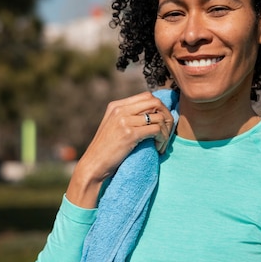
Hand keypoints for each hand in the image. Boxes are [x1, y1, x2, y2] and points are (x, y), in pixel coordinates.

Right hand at [66, 91, 174, 206]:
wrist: (93, 165)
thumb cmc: (106, 150)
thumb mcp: (113, 127)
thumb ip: (127, 117)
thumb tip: (152, 115)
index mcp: (116, 106)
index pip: (147, 96)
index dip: (159, 108)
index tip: (162, 124)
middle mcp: (120, 110)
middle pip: (155, 102)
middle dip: (166, 116)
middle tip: (167, 132)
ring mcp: (124, 121)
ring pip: (158, 117)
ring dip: (165, 131)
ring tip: (162, 144)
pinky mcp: (129, 134)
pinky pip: (156, 130)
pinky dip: (162, 139)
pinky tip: (158, 149)